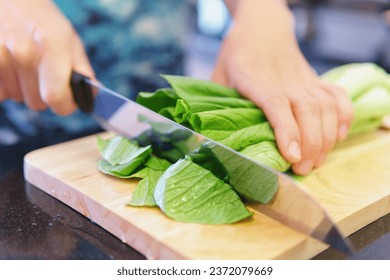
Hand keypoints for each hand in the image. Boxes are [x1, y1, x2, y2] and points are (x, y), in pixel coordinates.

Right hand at [0, 0, 93, 114]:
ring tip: (24, 65)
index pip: (56, 97)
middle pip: (37, 103)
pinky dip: (5, 85)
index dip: (65, 105)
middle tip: (42, 74)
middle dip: (43, 95)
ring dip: (23, 88)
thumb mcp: (69, 38)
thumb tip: (91, 95)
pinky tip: (10, 67)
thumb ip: (81, 69)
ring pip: (17, 99)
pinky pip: (0, 94)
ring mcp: (0, 57)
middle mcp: (23, 52)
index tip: (67, 102)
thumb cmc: (41, 19)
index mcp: (51, 47)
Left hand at [213, 0, 353, 174]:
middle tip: (304, 170)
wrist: (262, 27)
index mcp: (258, 82)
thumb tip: (208, 135)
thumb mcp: (219, 76)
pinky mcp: (316, 79)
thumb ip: (217, 103)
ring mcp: (304, 80)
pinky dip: (344, 117)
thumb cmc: (238, 55)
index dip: (287, 133)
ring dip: (327, 138)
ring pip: (326, 108)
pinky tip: (339, 136)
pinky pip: (338, 97)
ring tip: (318, 161)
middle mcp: (286, 81)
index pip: (277, 107)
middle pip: (307, 112)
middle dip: (311, 145)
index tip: (293, 157)